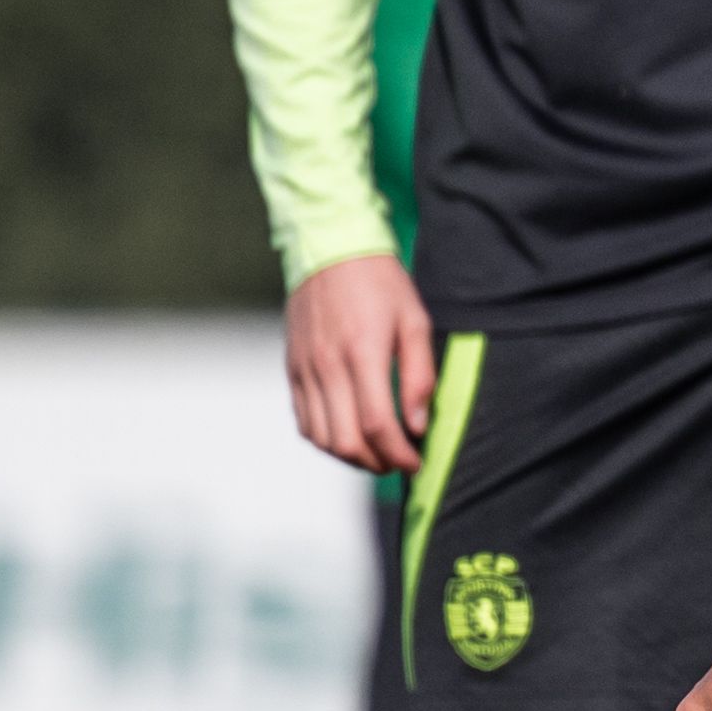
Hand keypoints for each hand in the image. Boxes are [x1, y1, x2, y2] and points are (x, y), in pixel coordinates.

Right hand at [284, 251, 437, 472]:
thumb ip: (419, 376)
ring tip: (376, 452)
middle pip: (346, 442)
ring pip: (322, 439)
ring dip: (351, 457)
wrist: (330, 247)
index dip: (399, 454)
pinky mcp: (292, 368)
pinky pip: (303, 422)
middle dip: (377, 463)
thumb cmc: (379, 282)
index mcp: (362, 352)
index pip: (377, 425)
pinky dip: (326, 439)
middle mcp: (327, 365)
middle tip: (399, 460)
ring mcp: (305, 369)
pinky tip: (348, 434)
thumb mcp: (415, 320)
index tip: (416, 461)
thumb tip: (418, 425)